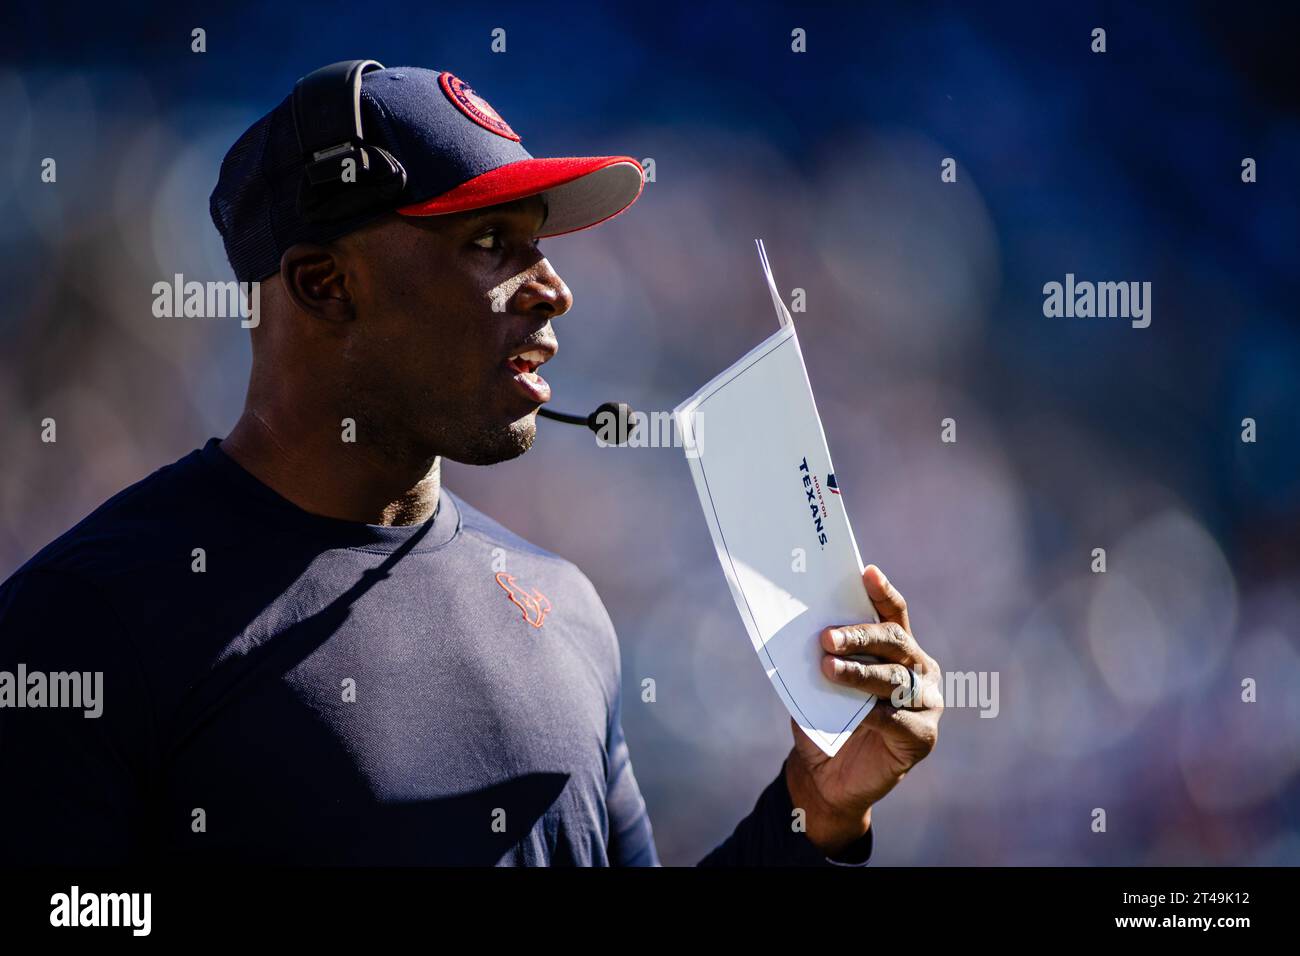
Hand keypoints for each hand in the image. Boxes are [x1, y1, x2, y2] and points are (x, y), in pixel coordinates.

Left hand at [785, 565, 942, 855]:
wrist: (825, 775)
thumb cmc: (824, 717)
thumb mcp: (817, 680)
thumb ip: (820, 655)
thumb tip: (799, 625)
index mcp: (896, 648)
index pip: (893, 612)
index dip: (882, 592)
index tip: (866, 573)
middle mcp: (918, 668)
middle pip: (893, 641)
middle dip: (859, 635)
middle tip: (826, 638)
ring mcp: (926, 701)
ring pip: (893, 679)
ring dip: (859, 672)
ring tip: (828, 669)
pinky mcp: (923, 735)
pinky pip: (898, 718)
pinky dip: (874, 713)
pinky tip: (856, 713)